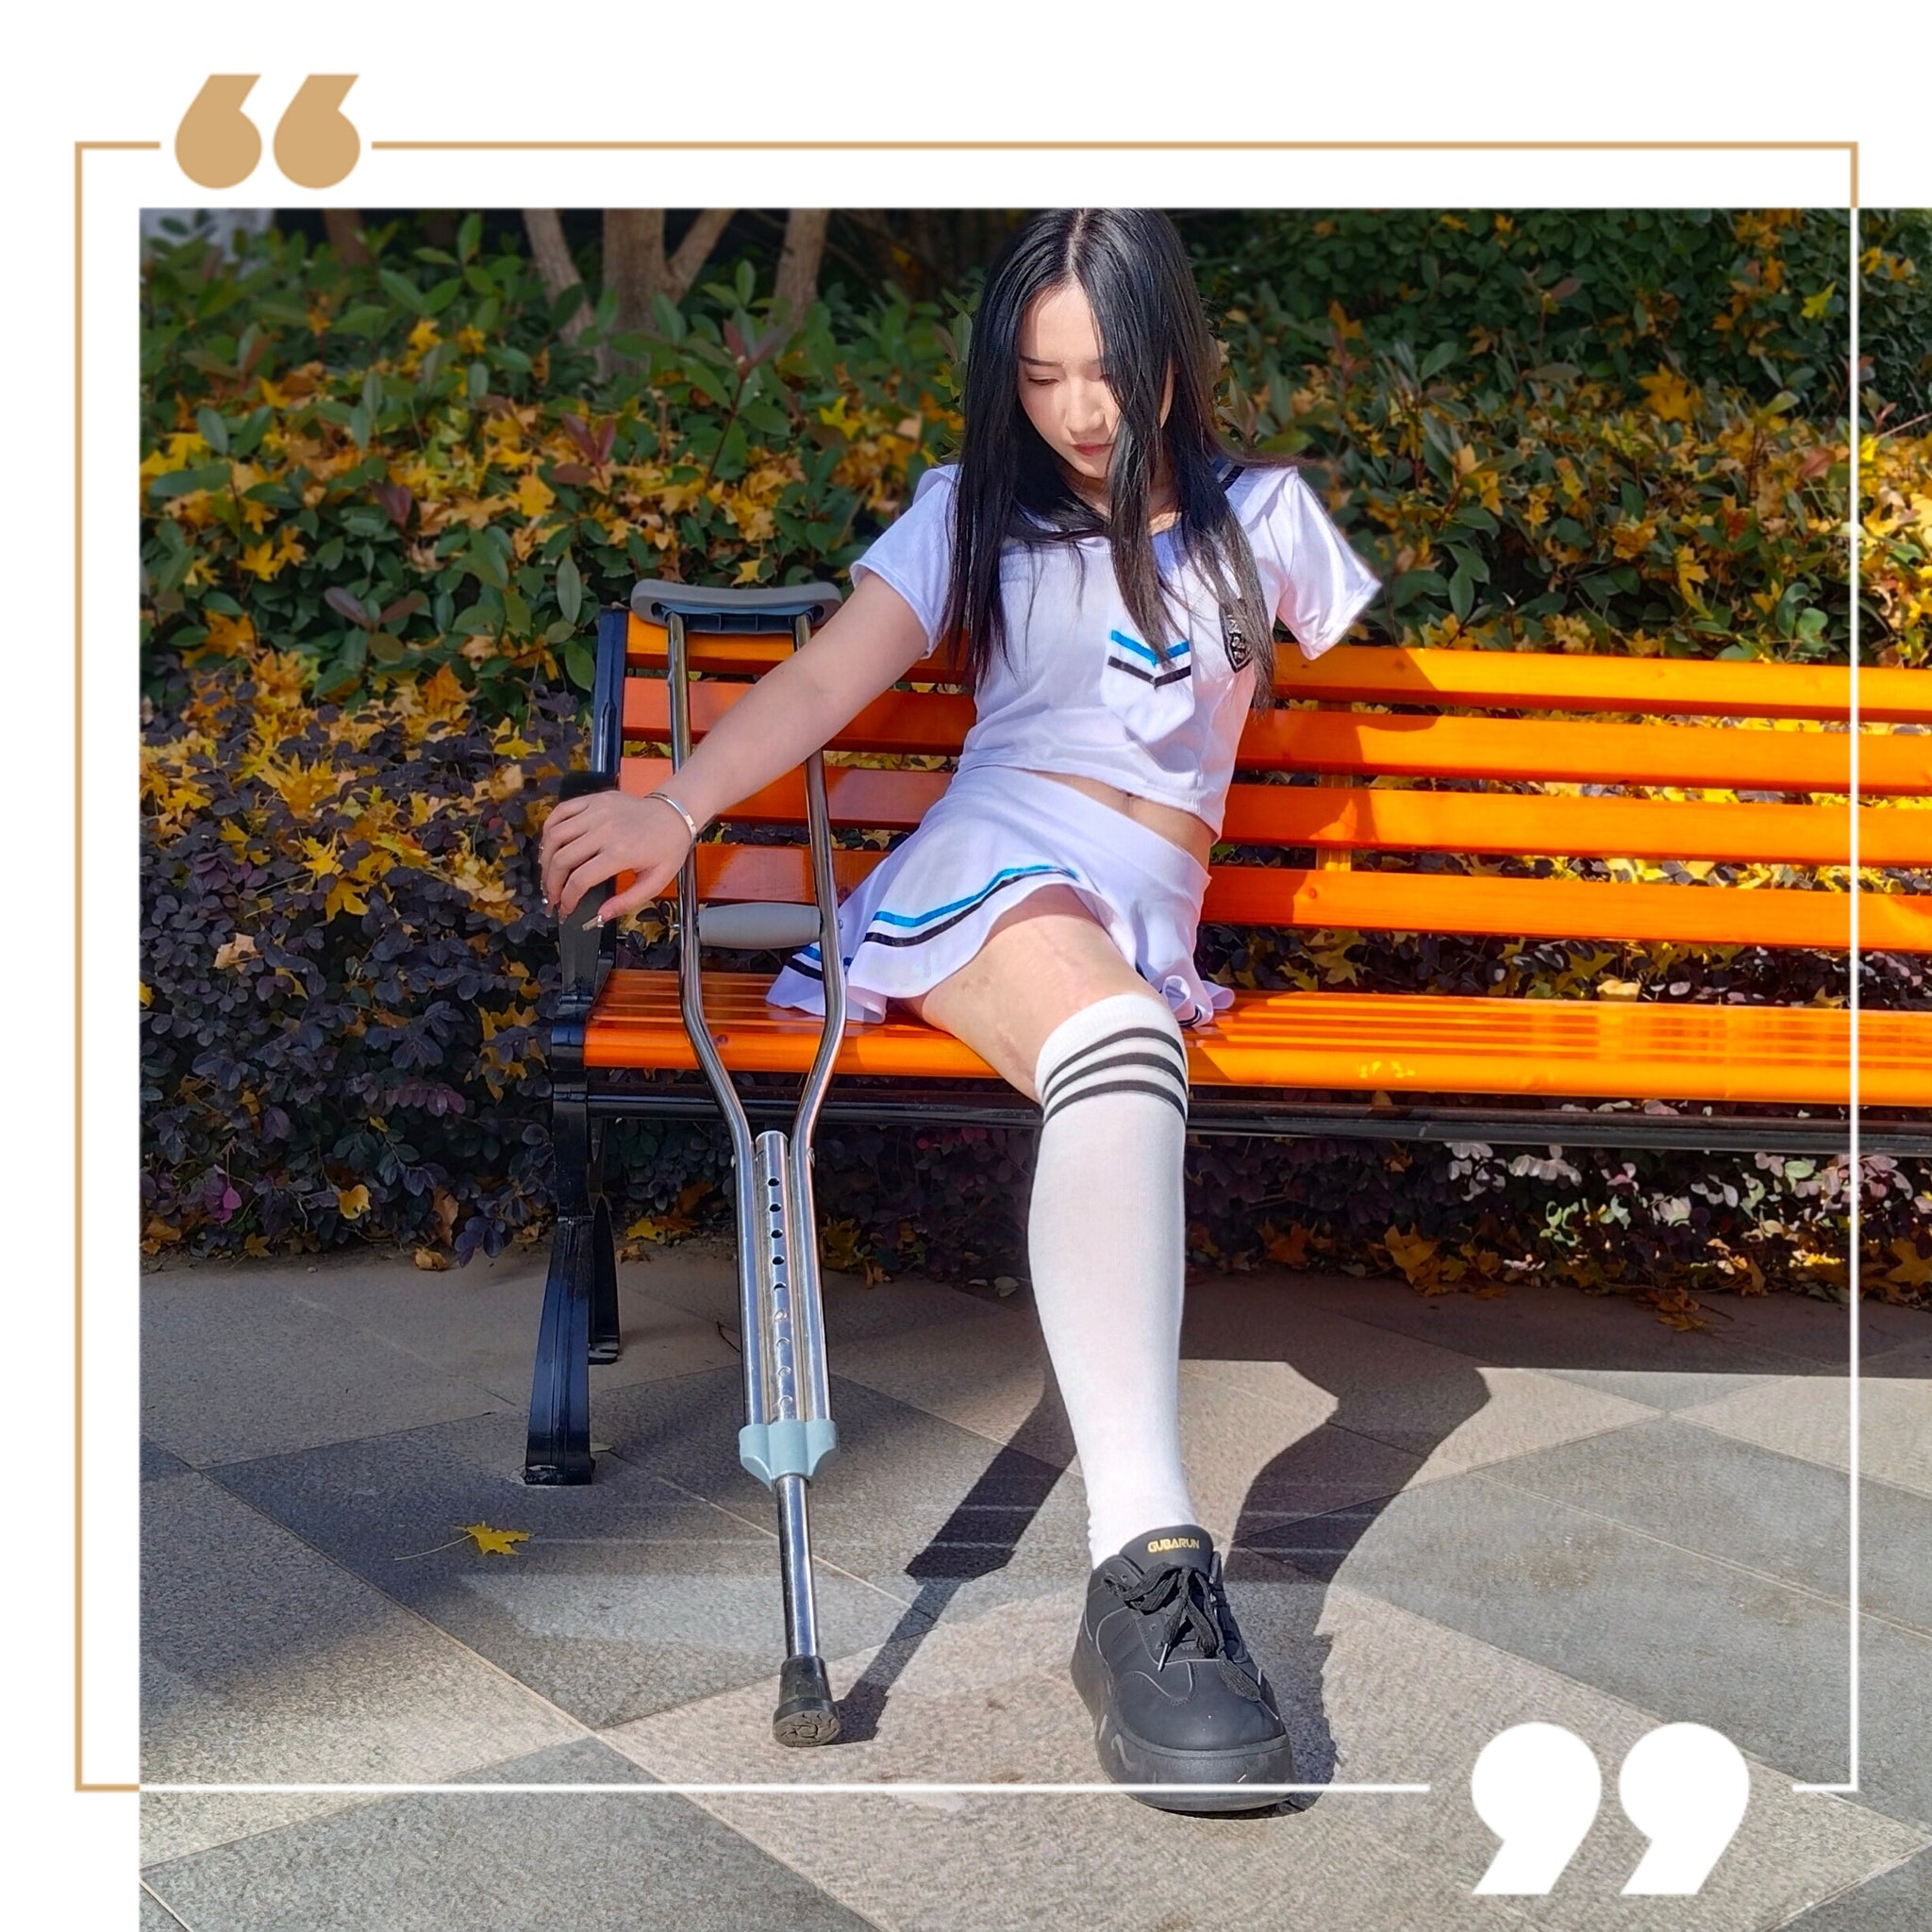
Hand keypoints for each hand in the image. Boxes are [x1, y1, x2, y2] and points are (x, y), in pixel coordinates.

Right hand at [540, 790, 692, 924]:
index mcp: (621, 852)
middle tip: (551, 898)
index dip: (567, 899)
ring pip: (555, 835)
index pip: (580, 879)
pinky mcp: (593, 800)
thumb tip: (599, 917)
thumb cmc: (667, 848)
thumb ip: (626, 902)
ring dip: (545, 859)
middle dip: (551, 884)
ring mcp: (597, 811)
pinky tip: (550, 845)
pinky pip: (560, 811)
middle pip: (561, 859)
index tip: (565, 910)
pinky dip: (548, 829)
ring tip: (548, 875)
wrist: (675, 814)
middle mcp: (604, 830)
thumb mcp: (655, 882)